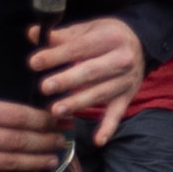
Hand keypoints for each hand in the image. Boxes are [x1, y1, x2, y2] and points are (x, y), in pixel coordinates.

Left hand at [30, 14, 147, 131]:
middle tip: (45, 87)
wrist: (140, 44)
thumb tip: (32, 34)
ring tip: (56, 110)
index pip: (79, 48)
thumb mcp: (86, 30)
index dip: (56, 55)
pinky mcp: (126, 97)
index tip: (34, 63)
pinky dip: (108, 128)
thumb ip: (59, 36)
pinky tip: (98, 140)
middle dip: (67, 80)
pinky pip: (117, 113)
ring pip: (100, 93)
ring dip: (78, 103)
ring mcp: (125, 80)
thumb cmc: (105, 36)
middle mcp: (121, 59)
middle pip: (91, 71)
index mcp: (110, 37)